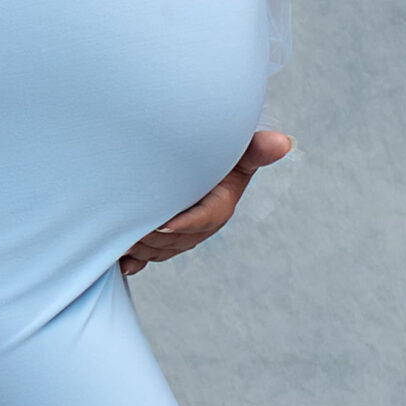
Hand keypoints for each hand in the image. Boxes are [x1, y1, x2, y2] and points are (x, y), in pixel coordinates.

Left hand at [118, 128, 293, 276]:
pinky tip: (123, 263)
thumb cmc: (221, 152)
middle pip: (177, 239)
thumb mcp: (239, 150)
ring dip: (143, 248)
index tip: (162, 224)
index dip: (185, 224)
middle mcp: (200, 225)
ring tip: (121, 240)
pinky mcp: (163, 237)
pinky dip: (136, 261)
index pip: (204, 218)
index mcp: (219, 206)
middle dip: (155, 237)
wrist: (204, 159)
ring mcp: (181, 234)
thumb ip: (255, 149)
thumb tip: (284, 141)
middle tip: (130, 230)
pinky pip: (150, 254)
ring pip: (162, 248)